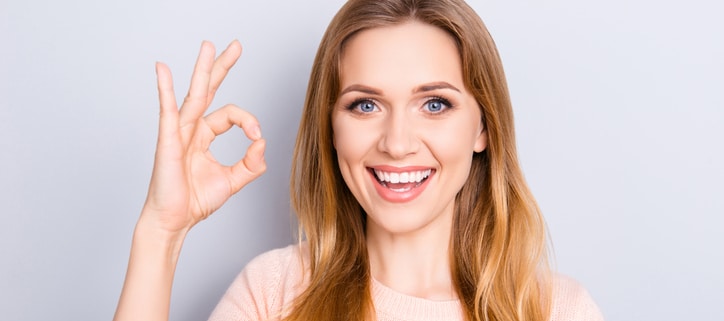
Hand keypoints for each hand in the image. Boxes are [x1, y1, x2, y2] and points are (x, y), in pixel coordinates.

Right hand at [143, 40, 265, 233]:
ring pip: (194, 95)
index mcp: (204, 136)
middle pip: (209, 90)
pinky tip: (163, 69)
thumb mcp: (233, 180)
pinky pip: (167, 111)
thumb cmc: (196, 201)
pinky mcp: (168, 141)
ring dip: (203, 69)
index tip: (257, 137)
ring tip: (210, 45)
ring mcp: (178, 132)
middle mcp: (191, 129)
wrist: (174, 221)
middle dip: (222, 67)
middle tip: (235, 45)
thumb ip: (251, 163)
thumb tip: (262, 143)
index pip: (230, 115)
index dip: (248, 121)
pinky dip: (165, 89)